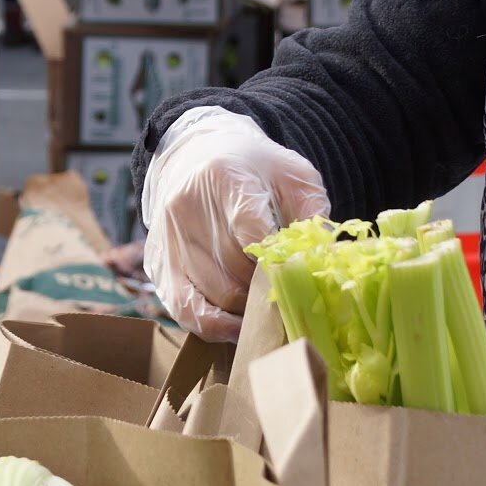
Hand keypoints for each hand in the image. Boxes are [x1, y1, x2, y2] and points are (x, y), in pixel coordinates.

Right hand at [141, 108, 329, 340]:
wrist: (197, 157)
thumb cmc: (254, 169)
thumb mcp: (292, 175)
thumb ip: (313, 213)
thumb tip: (326, 257)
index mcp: (226, 178)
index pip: (254, 234)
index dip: (280, 264)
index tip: (301, 277)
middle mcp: (188, 208)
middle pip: (235, 270)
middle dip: (267, 289)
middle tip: (293, 298)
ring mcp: (169, 238)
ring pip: (215, 294)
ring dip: (246, 309)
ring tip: (269, 306)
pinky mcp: (158, 263)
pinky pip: (184, 309)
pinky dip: (213, 326)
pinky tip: (237, 328)